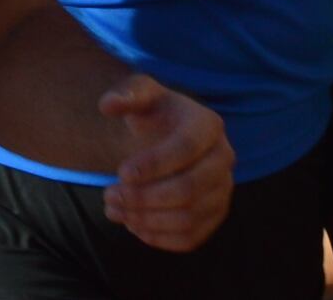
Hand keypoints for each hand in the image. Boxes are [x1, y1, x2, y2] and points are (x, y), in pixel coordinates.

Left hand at [99, 75, 236, 251]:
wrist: (167, 138)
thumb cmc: (155, 114)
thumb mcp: (141, 94)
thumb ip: (126, 94)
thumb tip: (108, 104)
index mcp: (209, 125)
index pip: (186, 148)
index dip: (152, 165)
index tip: (120, 173)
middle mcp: (224, 158)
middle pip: (189, 189)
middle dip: (143, 197)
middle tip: (109, 195)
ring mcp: (222, 190)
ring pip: (188, 218)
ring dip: (145, 220)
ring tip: (114, 209)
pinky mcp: (214, 216)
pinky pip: (190, 238)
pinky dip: (157, 237)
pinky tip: (132, 224)